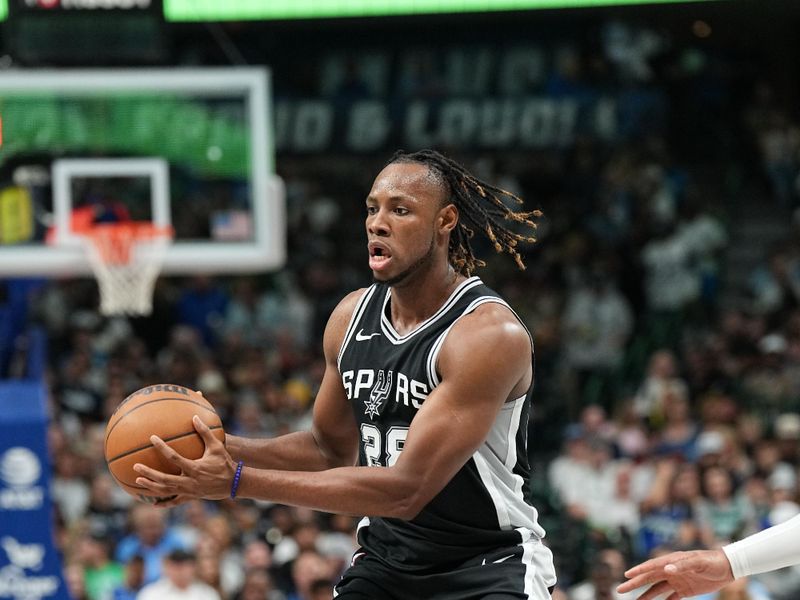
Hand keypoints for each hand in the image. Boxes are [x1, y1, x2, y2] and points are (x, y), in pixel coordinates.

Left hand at [133, 415, 236, 503]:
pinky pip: (174, 502)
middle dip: (149, 473)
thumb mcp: (217, 446)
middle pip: (164, 479)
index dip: (162, 447)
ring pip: (166, 491)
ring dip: (151, 487)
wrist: (233, 483)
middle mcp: (189, 481)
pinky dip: (163, 503)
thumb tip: (194, 417)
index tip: (152, 438)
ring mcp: (189, 491)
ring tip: (138, 482)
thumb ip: (205, 432)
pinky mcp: (190, 497)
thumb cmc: (225, 462)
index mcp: (194, 467)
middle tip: (136, 466)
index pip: (174, 457)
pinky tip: (153, 504)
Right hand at [617, 549, 734, 599]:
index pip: (651, 566)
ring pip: (656, 589)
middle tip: (620, 590)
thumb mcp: (698, 562)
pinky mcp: (684, 590)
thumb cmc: (711, 562)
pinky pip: (670, 597)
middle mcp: (671, 570)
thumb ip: (682, 565)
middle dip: (634, 584)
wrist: (727, 568)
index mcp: (671, 560)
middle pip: (649, 578)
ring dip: (645, 595)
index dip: (638, 571)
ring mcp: (676, 580)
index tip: (626, 576)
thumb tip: (665, 570)